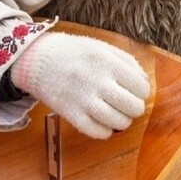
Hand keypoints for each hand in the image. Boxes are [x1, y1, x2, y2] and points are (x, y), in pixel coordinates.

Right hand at [10, 31, 149, 138]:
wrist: (35, 59)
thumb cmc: (73, 52)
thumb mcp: (101, 47)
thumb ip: (126, 61)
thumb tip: (145, 82)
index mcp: (107, 61)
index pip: (141, 86)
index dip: (142, 92)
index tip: (135, 91)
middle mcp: (97, 80)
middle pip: (132, 106)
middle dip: (135, 108)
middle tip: (128, 105)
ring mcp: (82, 99)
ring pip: (117, 122)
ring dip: (123, 121)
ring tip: (117, 114)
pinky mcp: (69, 113)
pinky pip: (96, 132)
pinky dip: (105, 131)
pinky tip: (103, 123)